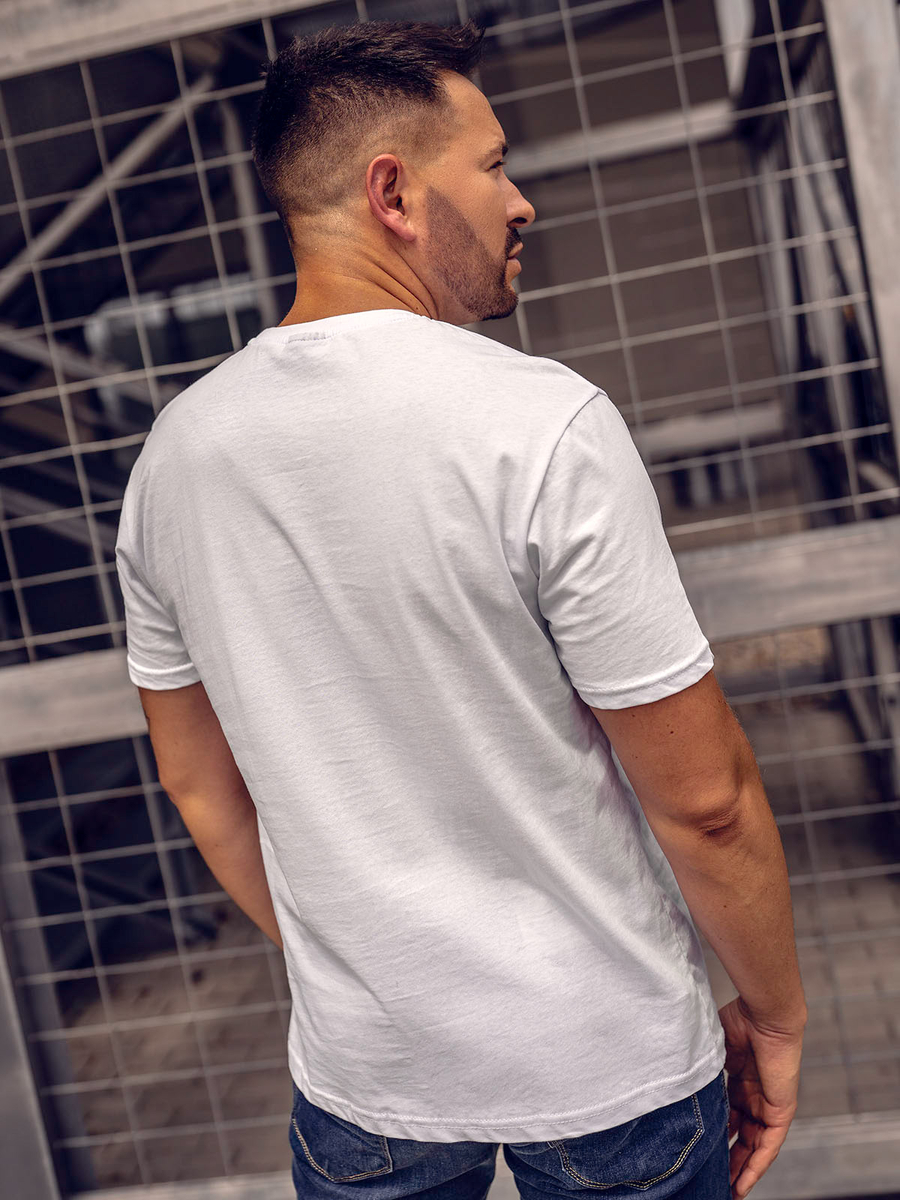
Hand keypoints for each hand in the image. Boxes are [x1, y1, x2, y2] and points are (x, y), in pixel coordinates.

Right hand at [718, 996, 805, 1198]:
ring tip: (727, 1191)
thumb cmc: (740, 1020)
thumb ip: (701, 1066)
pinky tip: (743, 1183)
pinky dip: (756, 1165)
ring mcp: (768, 1104)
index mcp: (739, 1079)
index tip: (702, 1152)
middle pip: (741, 1135)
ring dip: (741, 1169)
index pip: (728, 1115)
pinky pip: (769, 1146)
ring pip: (754, 1146)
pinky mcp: (781, 1112)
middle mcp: (754, 1095)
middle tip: (713, 1179)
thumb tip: (672, 1074)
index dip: (717, 1134)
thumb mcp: (714, 1049)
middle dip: (728, 1159)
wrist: (766, 1014)